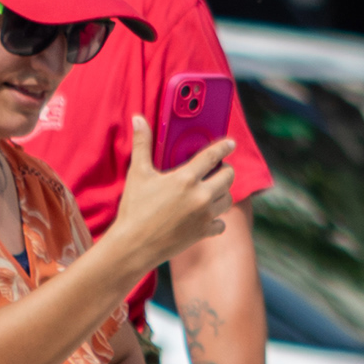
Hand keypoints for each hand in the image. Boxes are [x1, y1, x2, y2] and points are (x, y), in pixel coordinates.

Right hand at [110, 116, 238, 268]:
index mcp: (185, 178)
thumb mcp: (137, 174)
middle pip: (228, 176)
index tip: (231, 144)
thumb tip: (138, 118)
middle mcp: (201, 196)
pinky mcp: (204, 232)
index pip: (212, 156)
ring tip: (211, 191)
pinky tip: (206, 216)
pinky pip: (221, 223)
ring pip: (228, 199)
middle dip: (224, 171)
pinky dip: (216, 219)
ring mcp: (205, 215)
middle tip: (216, 171)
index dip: (224, 147)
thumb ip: (142, 144)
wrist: (133, 245)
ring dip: (222, 193)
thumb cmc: (134, 209)